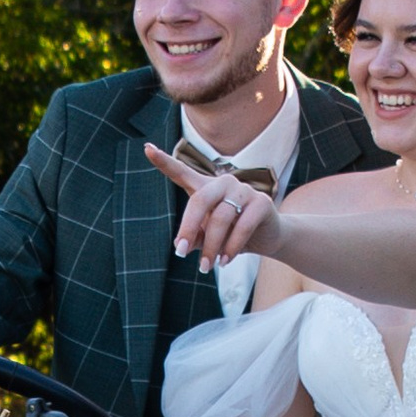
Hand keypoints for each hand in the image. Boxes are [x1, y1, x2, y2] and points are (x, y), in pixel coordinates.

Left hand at [143, 141, 278, 268]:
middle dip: (188, 228)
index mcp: (206, 187)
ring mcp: (244, 190)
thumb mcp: (208, 237)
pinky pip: (242, 226)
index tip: (147, 149)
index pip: (183, 172)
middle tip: (181, 253)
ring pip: (221, 218)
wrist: (268, 238)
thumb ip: (194, 237)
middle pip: (200, 200)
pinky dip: (231, 247)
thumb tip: (182, 246)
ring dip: (211, 246)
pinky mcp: (261, 202)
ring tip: (207, 266)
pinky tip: (225, 261)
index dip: (164, 162)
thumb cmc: (231, 235)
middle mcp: (223, 183)